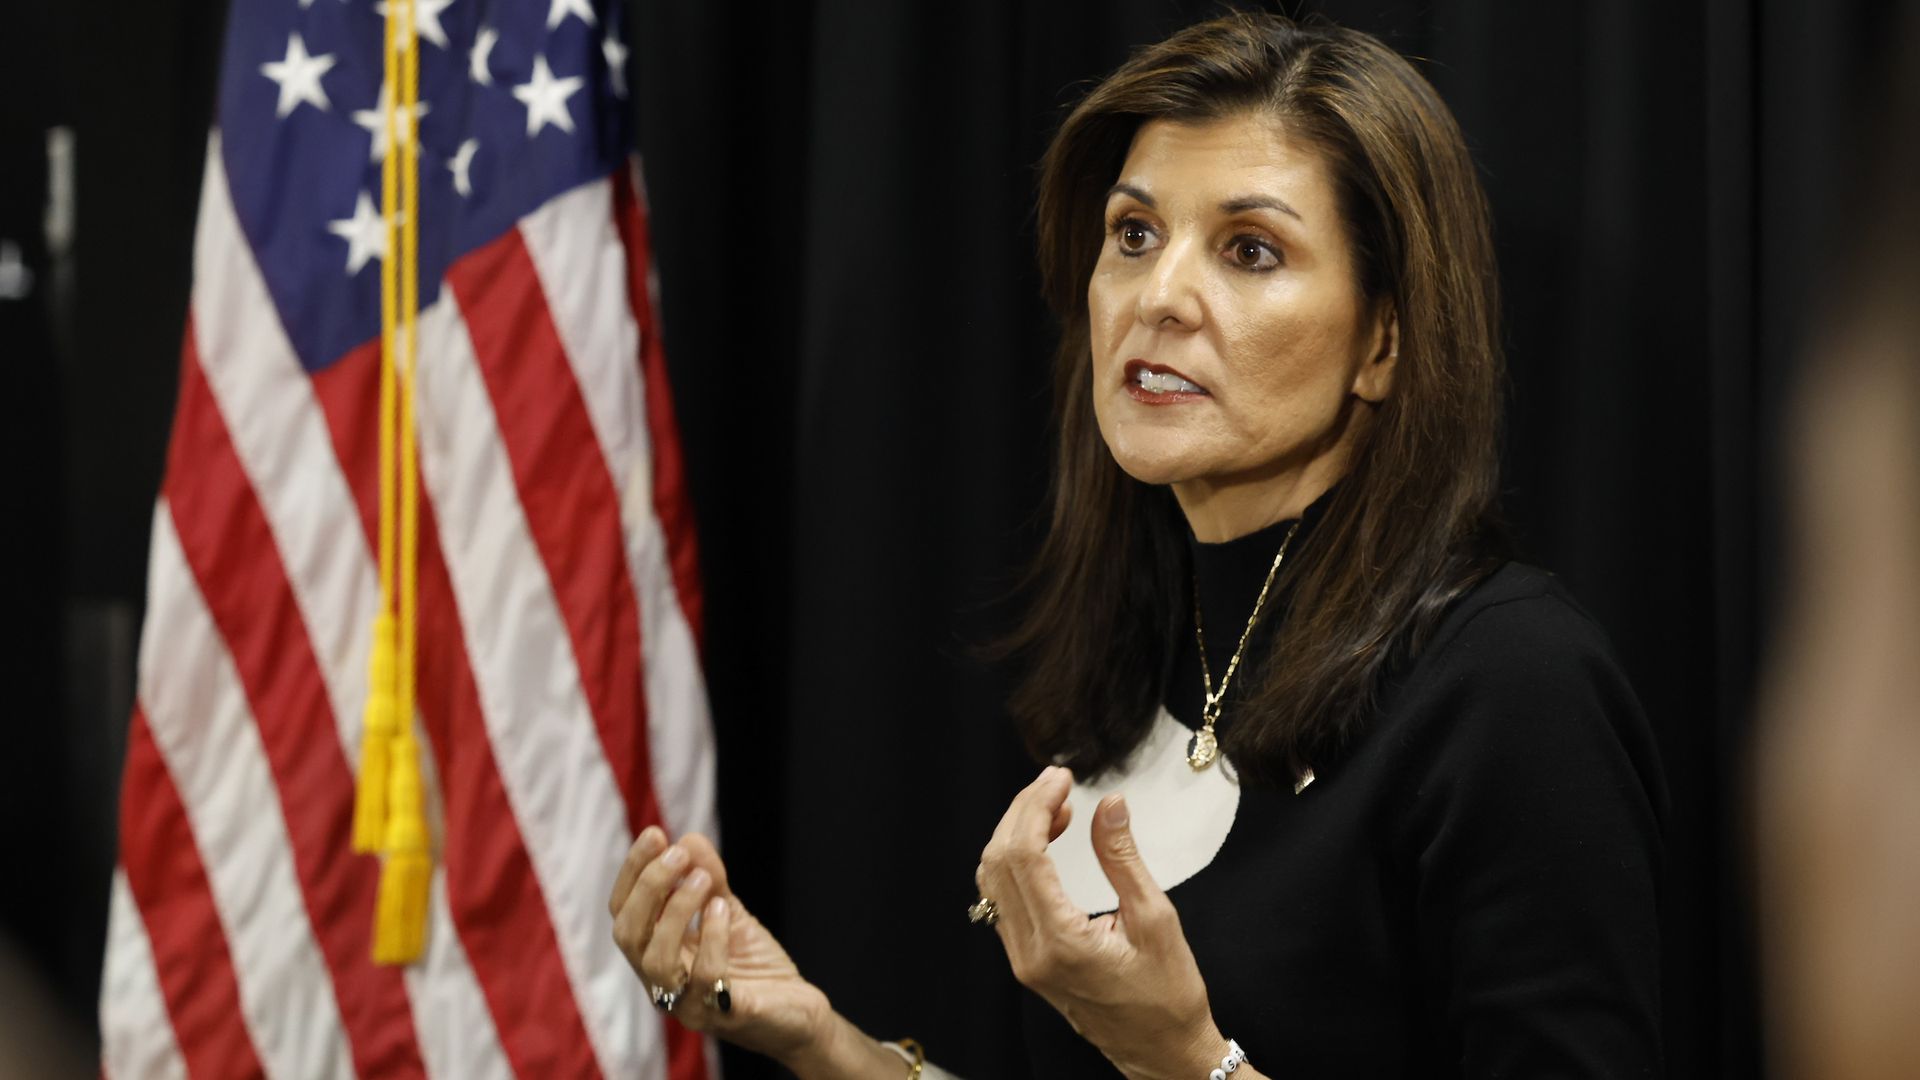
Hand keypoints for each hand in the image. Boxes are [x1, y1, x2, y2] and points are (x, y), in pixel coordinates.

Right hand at [609, 827, 829, 1062]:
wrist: (797, 1009)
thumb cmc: (753, 964)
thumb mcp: (728, 912)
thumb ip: (708, 880)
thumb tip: (688, 839)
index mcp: (655, 954)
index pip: (623, 913)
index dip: (633, 872)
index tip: (655, 834)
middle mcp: (660, 983)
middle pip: (628, 934)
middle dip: (649, 887)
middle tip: (679, 854)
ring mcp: (686, 1004)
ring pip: (656, 959)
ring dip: (676, 911)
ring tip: (702, 880)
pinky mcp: (721, 1015)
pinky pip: (704, 977)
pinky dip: (712, 937)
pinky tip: (723, 911)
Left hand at [976, 767, 1231, 1079]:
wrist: (1162, 1052)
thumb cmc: (1167, 995)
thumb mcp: (1156, 919)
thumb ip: (1123, 857)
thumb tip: (1108, 804)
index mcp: (1060, 943)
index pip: (1025, 856)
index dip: (1037, 806)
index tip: (1061, 778)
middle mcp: (1029, 953)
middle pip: (1000, 861)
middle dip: (1023, 811)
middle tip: (1056, 782)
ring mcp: (1022, 959)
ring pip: (994, 879)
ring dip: (1017, 833)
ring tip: (1056, 805)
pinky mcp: (1026, 960)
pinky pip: (1003, 898)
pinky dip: (1017, 860)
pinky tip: (1047, 839)